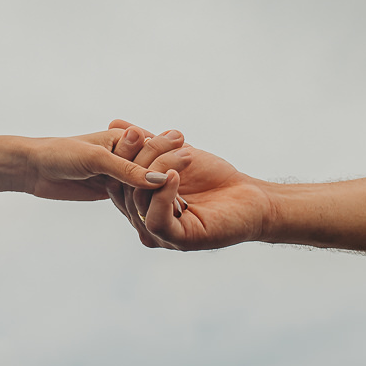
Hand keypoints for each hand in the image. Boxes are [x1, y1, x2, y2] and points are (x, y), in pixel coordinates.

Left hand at [23, 128, 182, 201]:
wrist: (33, 168)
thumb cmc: (61, 154)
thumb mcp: (97, 160)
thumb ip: (128, 170)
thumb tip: (158, 180)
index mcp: (123, 138)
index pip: (153, 150)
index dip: (170, 158)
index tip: (189, 165)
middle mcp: (124, 154)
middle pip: (152, 168)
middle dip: (169, 177)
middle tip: (191, 190)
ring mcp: (118, 173)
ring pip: (144, 185)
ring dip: (158, 194)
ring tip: (182, 205)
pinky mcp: (111, 190)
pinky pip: (132, 197)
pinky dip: (144, 204)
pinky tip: (161, 214)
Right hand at [107, 120, 271, 249]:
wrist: (250, 195)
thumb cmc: (214, 177)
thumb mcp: (173, 154)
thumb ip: (145, 144)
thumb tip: (114, 124)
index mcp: (140, 204)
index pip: (117, 179)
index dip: (122, 154)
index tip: (135, 131)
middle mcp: (144, 221)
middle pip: (125, 188)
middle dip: (139, 157)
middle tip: (155, 135)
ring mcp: (160, 234)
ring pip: (140, 199)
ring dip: (159, 168)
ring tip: (182, 152)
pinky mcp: (178, 241)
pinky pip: (156, 220)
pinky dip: (163, 194)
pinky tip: (175, 175)